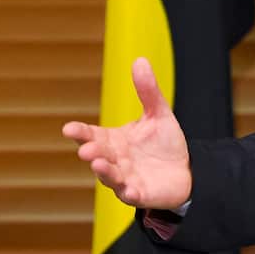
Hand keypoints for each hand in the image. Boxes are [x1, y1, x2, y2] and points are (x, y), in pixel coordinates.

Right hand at [62, 57, 192, 210]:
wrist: (186, 171)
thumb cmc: (164, 144)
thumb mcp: (157, 114)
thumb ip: (147, 91)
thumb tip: (139, 59)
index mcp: (113, 140)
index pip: (92, 135)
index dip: (80, 132)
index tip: (68, 128)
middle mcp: (114, 160)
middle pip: (98, 155)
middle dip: (91, 152)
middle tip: (86, 149)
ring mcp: (125, 179)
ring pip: (110, 176)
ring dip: (104, 171)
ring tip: (98, 164)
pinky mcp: (140, 194)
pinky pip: (132, 195)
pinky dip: (130, 193)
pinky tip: (130, 190)